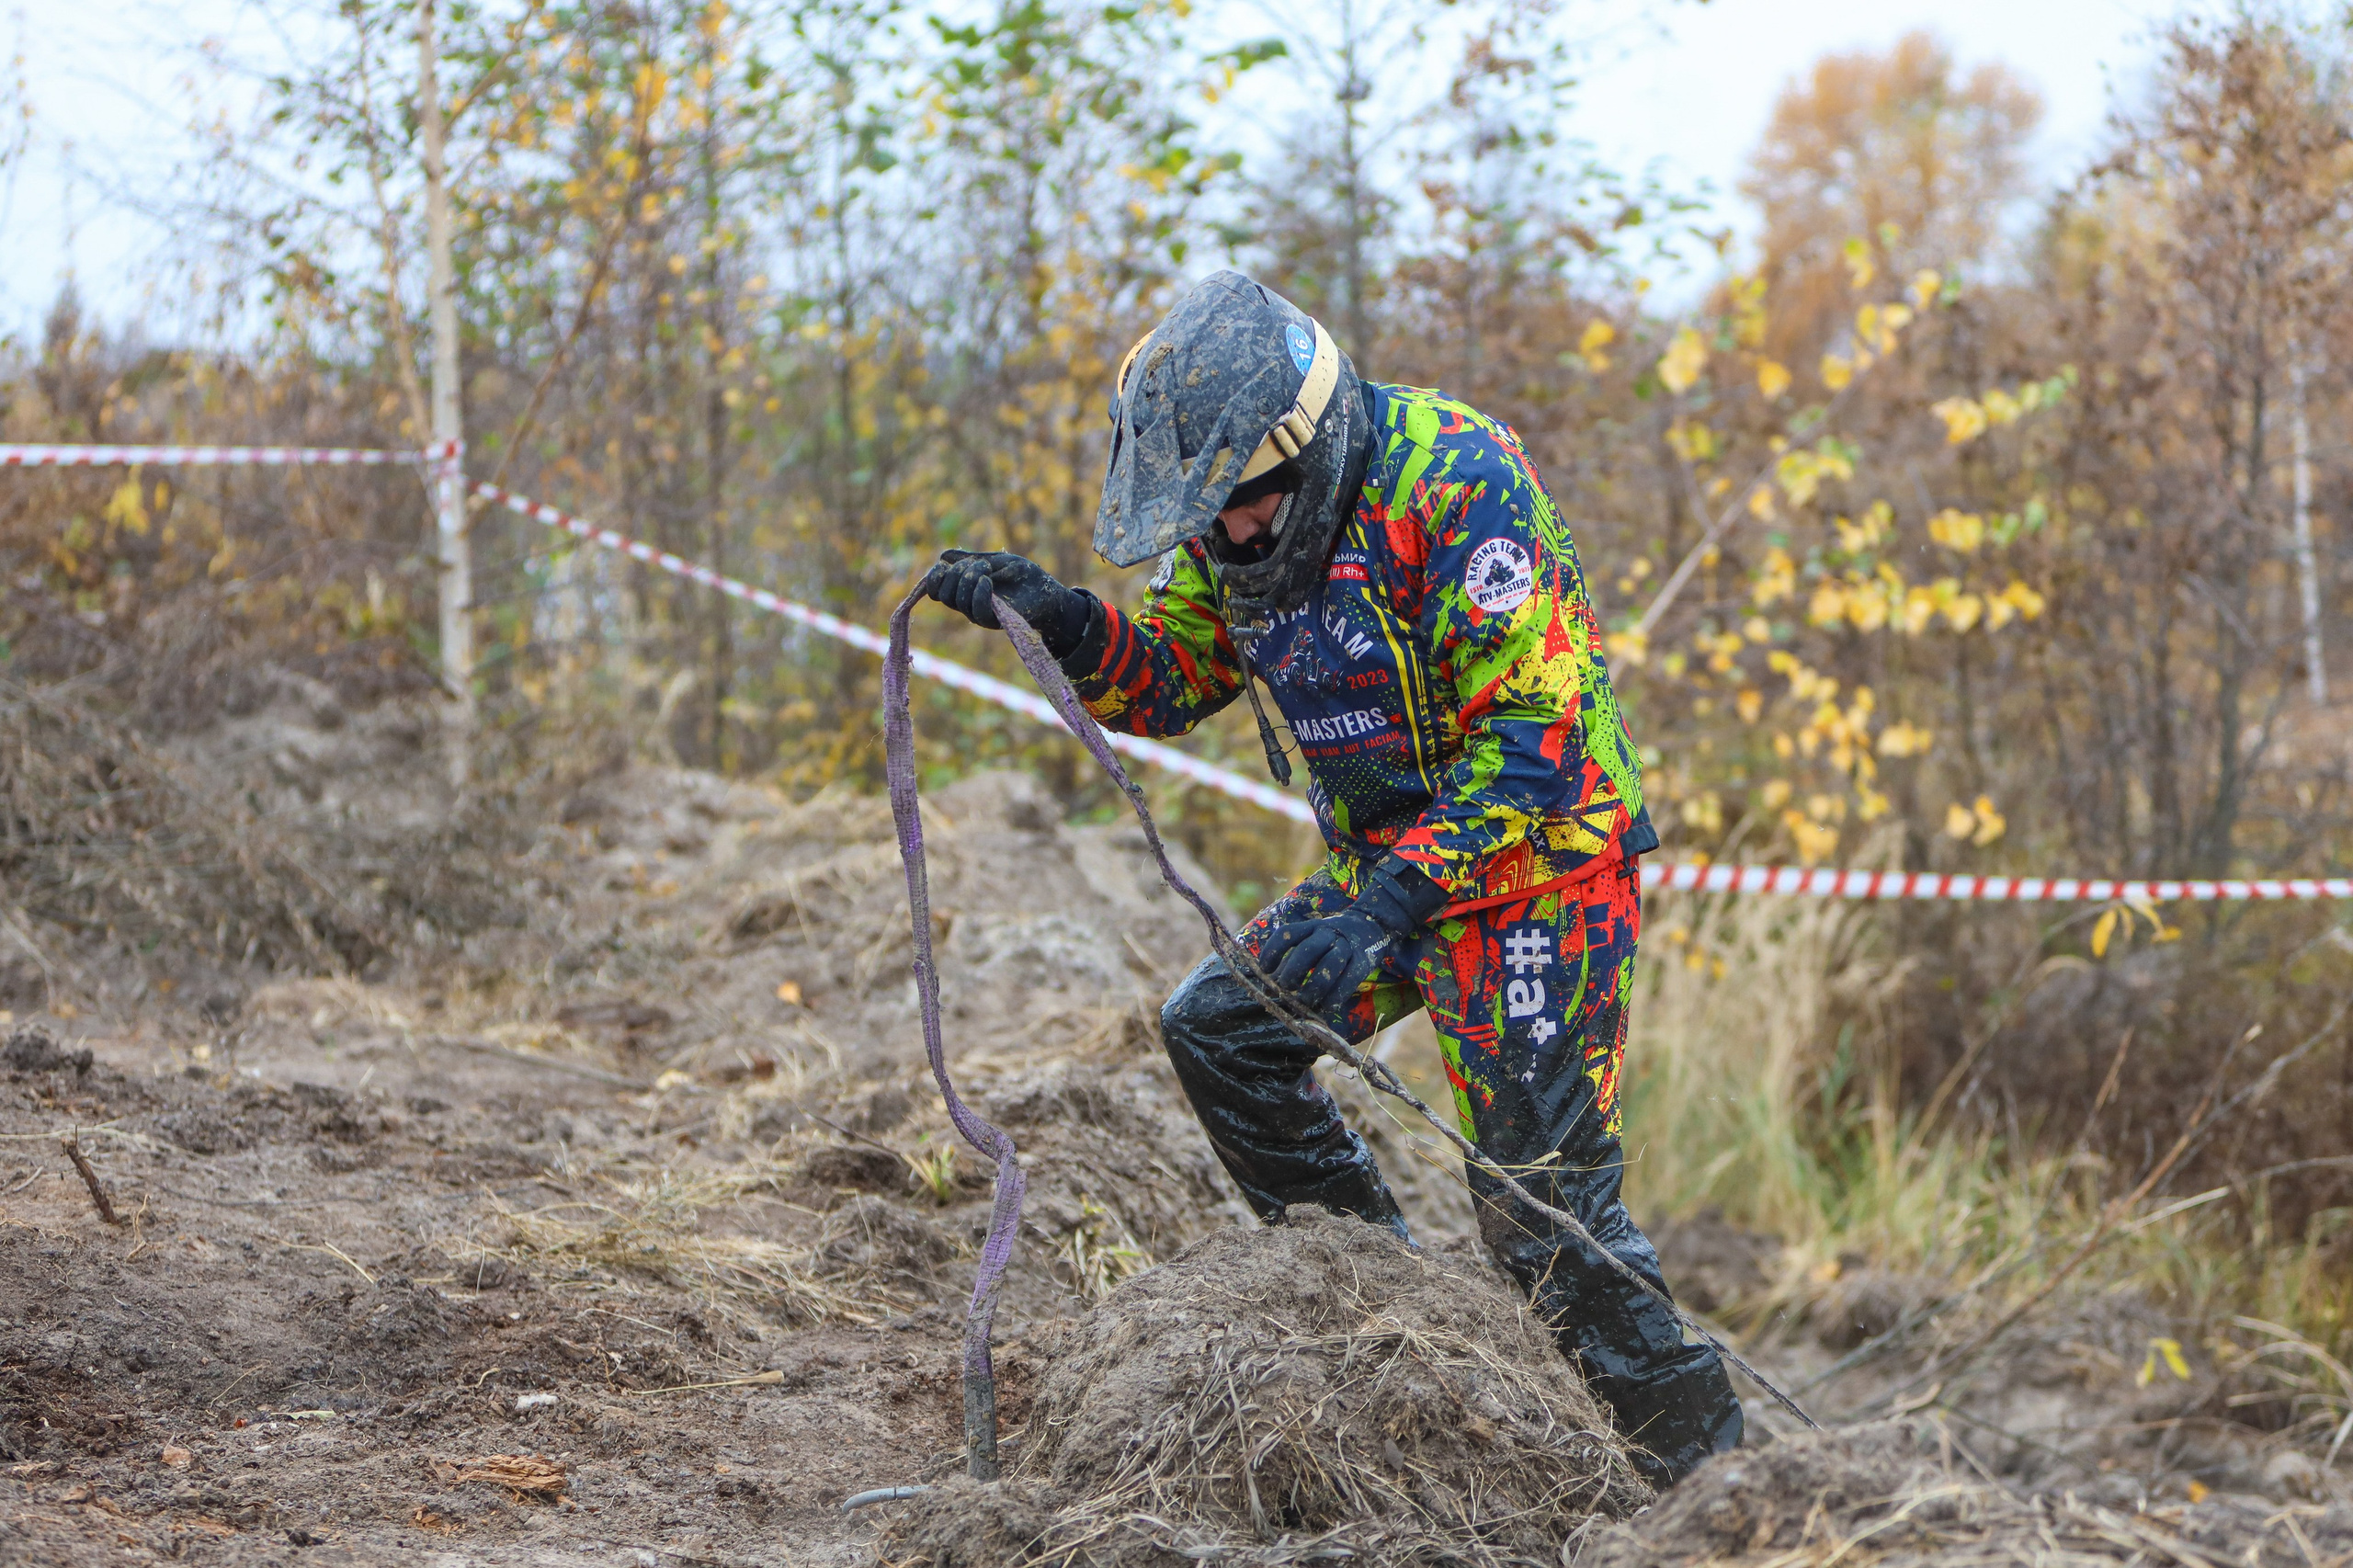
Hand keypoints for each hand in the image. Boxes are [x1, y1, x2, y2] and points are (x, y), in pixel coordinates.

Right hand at [923, 550, 1094, 659]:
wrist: (1047, 592)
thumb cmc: (1022, 575)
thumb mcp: (994, 560)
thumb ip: (969, 559)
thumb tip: (942, 556)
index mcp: (964, 589)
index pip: (935, 590)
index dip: (933, 577)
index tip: (944, 564)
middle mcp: (967, 604)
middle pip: (942, 594)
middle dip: (954, 574)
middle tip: (978, 564)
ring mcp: (979, 613)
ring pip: (956, 601)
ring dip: (966, 580)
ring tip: (986, 569)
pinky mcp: (994, 620)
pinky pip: (975, 611)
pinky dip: (978, 592)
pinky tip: (989, 581)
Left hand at [1256, 905, 1395, 1013]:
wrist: (1371, 926)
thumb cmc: (1332, 940)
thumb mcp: (1312, 938)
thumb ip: (1293, 959)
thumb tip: (1269, 988)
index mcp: (1311, 926)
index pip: (1287, 934)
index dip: (1272, 952)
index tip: (1264, 970)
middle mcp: (1327, 932)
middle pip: (1307, 951)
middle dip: (1292, 973)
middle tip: (1284, 990)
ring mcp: (1347, 945)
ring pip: (1329, 965)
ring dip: (1313, 986)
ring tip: (1303, 1002)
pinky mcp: (1363, 960)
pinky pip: (1349, 979)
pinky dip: (1336, 996)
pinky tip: (1326, 1007)